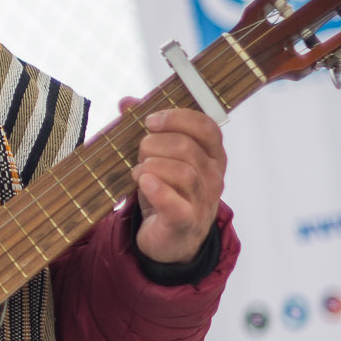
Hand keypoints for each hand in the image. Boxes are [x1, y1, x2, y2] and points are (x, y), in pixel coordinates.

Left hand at [119, 97, 226, 264]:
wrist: (170, 239)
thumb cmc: (167, 192)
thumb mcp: (160, 158)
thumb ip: (147, 129)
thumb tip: (126, 102)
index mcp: (212, 155)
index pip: (206, 127)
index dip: (177, 118)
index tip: (150, 121)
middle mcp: (213, 176)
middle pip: (187, 147)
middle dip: (155, 144)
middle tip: (139, 153)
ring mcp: (203, 200)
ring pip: (182, 172)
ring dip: (151, 166)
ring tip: (138, 173)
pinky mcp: (185, 222)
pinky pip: (175, 204)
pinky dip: (157, 190)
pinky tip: (143, 183)